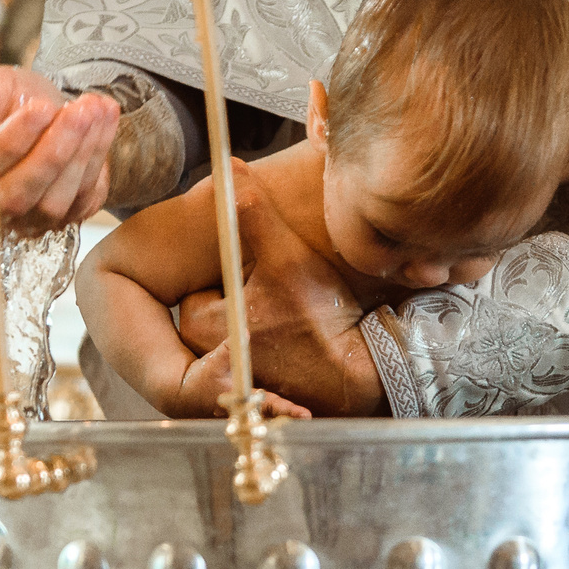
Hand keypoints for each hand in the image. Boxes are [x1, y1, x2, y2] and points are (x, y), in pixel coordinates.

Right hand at [0, 66, 119, 233]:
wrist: (46, 108)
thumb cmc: (9, 99)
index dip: (11, 142)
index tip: (41, 108)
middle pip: (16, 196)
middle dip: (53, 153)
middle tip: (79, 112)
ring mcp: (24, 219)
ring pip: (53, 203)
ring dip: (82, 153)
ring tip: (95, 108)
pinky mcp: (64, 218)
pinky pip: (83, 197)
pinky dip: (98, 156)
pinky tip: (105, 119)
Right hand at [171, 341, 313, 421]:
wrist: (184, 394)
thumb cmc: (199, 378)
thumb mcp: (213, 362)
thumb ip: (228, 348)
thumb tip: (245, 332)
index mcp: (242, 401)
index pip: (271, 406)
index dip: (289, 411)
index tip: (307, 415)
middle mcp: (246, 412)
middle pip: (275, 418)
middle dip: (291, 420)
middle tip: (311, 420)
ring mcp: (245, 415)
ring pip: (270, 421)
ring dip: (285, 422)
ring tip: (306, 422)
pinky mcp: (242, 413)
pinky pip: (263, 418)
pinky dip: (275, 420)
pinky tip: (290, 424)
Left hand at [176, 172, 385, 413]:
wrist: (368, 373)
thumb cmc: (326, 318)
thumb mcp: (289, 258)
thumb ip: (254, 215)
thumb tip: (230, 170)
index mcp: (202, 325)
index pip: (200, 284)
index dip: (233, 273)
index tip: (260, 275)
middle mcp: (208, 362)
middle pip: (215, 310)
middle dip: (240, 298)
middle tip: (276, 295)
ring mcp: (233, 383)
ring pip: (233, 337)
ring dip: (253, 325)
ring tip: (288, 320)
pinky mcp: (257, 398)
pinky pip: (251, 364)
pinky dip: (267, 354)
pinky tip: (296, 346)